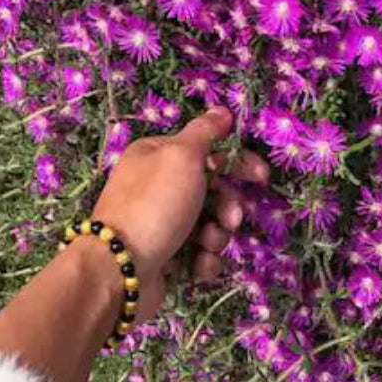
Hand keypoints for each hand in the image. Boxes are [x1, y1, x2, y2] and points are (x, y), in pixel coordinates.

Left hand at [90, 107, 267, 319]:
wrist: (120, 270)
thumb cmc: (155, 204)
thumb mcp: (182, 156)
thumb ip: (205, 132)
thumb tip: (222, 111)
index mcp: (157, 155)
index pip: (207, 150)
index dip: (237, 162)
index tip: (261, 177)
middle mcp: (157, 185)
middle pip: (211, 189)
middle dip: (227, 205)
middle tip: (231, 219)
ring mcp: (161, 222)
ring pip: (209, 222)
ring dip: (217, 234)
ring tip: (208, 244)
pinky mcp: (165, 255)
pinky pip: (198, 252)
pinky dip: (204, 258)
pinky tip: (199, 264)